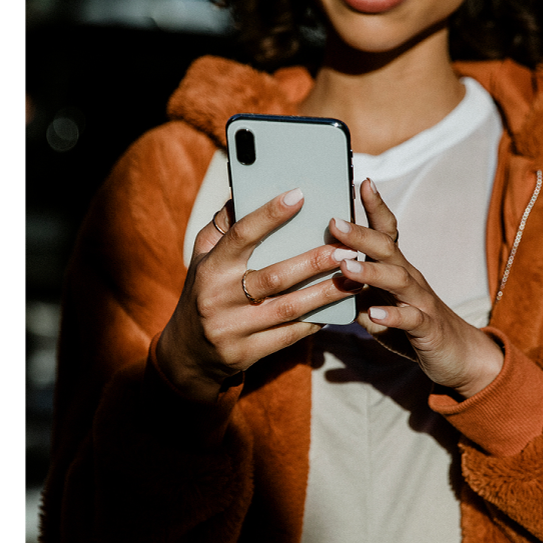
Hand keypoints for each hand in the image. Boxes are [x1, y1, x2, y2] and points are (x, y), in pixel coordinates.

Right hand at [155, 188, 360, 406]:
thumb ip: (223, 225)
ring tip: (355, 278)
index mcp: (211, 267)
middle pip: (275, 276)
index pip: (241, 236)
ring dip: (326, 293)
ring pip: (289, 308)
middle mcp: (220, 297)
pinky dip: (315, 322)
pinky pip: (289, 335)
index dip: (269, 215)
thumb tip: (243, 190)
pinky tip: (337, 309)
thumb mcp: (203, 257)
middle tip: (347, 248)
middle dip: (315, 261)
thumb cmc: (204, 290)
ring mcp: (234, 328)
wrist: (188, 352)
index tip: (299, 196)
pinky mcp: (247, 353)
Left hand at [330, 178, 503, 398]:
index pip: (386, 231)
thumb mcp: (379, 305)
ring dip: (370, 273)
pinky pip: (411, 319)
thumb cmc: (411, 327)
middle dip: (360, 234)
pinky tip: (374, 316)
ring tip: (346, 268)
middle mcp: (410, 278)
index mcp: (397, 269)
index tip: (359, 181)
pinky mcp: (428, 329)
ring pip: (398, 280)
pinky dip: (392, 316)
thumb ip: (353, 292)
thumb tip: (317, 279)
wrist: (459, 356)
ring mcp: (421, 302)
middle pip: (386, 249)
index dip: (374, 207)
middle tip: (334, 221)